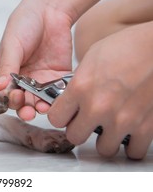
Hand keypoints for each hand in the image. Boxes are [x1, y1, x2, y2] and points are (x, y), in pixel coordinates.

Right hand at [0, 0, 72, 119]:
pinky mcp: (60, 77)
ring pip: (40, 100)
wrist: (50, 8)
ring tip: (42, 108)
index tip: (13, 98)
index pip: (6, 93)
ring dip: (40, 107)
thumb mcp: (12, 45)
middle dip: (25, 109)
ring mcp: (42, 79)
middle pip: (23, 101)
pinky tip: (56, 101)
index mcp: (9, 72)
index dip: (9, 100)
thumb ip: (6, 67)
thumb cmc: (25, 23)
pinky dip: (58, 99)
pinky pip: (59, 92)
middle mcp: (24, 80)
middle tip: (28, 110)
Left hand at [48, 21, 152, 158]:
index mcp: (81, 88)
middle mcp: (98, 107)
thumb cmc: (127, 47)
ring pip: (104, 150)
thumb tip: (71, 97)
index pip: (55, 118)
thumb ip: (78, 83)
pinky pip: (133, 151)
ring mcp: (122, 120)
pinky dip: (131, 144)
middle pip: (75, 137)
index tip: (66, 114)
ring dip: (105, 139)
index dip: (60, 116)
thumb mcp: (90, 58)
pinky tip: (129, 132)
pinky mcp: (146, 127)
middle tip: (86, 122)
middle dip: (78, 130)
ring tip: (109, 127)